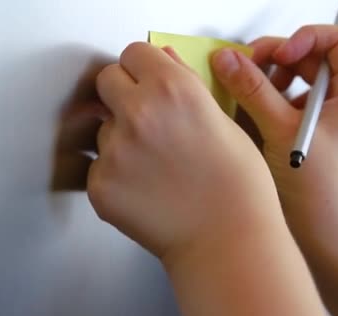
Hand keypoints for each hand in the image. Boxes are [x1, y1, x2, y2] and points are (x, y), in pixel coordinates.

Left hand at [88, 42, 282, 262]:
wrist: (227, 240)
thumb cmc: (238, 186)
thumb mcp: (225, 122)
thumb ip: (187, 84)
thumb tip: (164, 60)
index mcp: (173, 89)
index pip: (133, 53)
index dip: (141, 67)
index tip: (144, 77)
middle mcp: (138, 114)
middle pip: (107, 81)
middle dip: (122, 94)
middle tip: (145, 118)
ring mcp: (115, 151)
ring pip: (103, 128)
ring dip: (121, 138)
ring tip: (156, 165)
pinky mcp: (101, 184)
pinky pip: (100, 166)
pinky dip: (117, 174)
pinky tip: (147, 189)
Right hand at [211, 25, 337, 238]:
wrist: (324, 233)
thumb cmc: (323, 193)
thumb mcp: (282, 133)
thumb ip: (253, 91)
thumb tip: (230, 61)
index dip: (306, 38)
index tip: (280, 55)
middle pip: (309, 55)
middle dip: (276, 58)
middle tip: (249, 68)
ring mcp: (321, 116)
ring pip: (293, 77)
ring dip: (267, 79)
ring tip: (248, 94)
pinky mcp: (303, 130)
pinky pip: (283, 100)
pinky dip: (264, 101)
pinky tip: (251, 114)